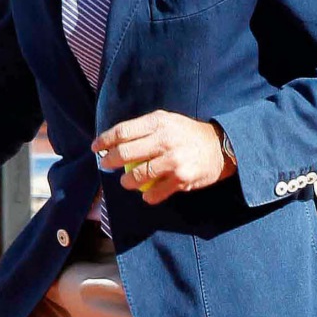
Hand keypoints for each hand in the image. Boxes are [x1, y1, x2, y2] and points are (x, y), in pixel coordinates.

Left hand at [94, 110, 236, 204]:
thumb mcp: (167, 121)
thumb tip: (114, 140)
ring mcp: (173, 160)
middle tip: (106, 165)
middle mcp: (164, 140)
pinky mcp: (181, 179)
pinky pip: (155, 193)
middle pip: (125, 153)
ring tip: (125, 181)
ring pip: (137, 176)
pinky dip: (147, 196)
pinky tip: (146, 194)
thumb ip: (143, 128)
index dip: (105, 140)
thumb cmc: (187, 133)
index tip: (96, 147)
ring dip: (126, 181)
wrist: (220, 147)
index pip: (123, 131)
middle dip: (110, 161)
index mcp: (158, 122)